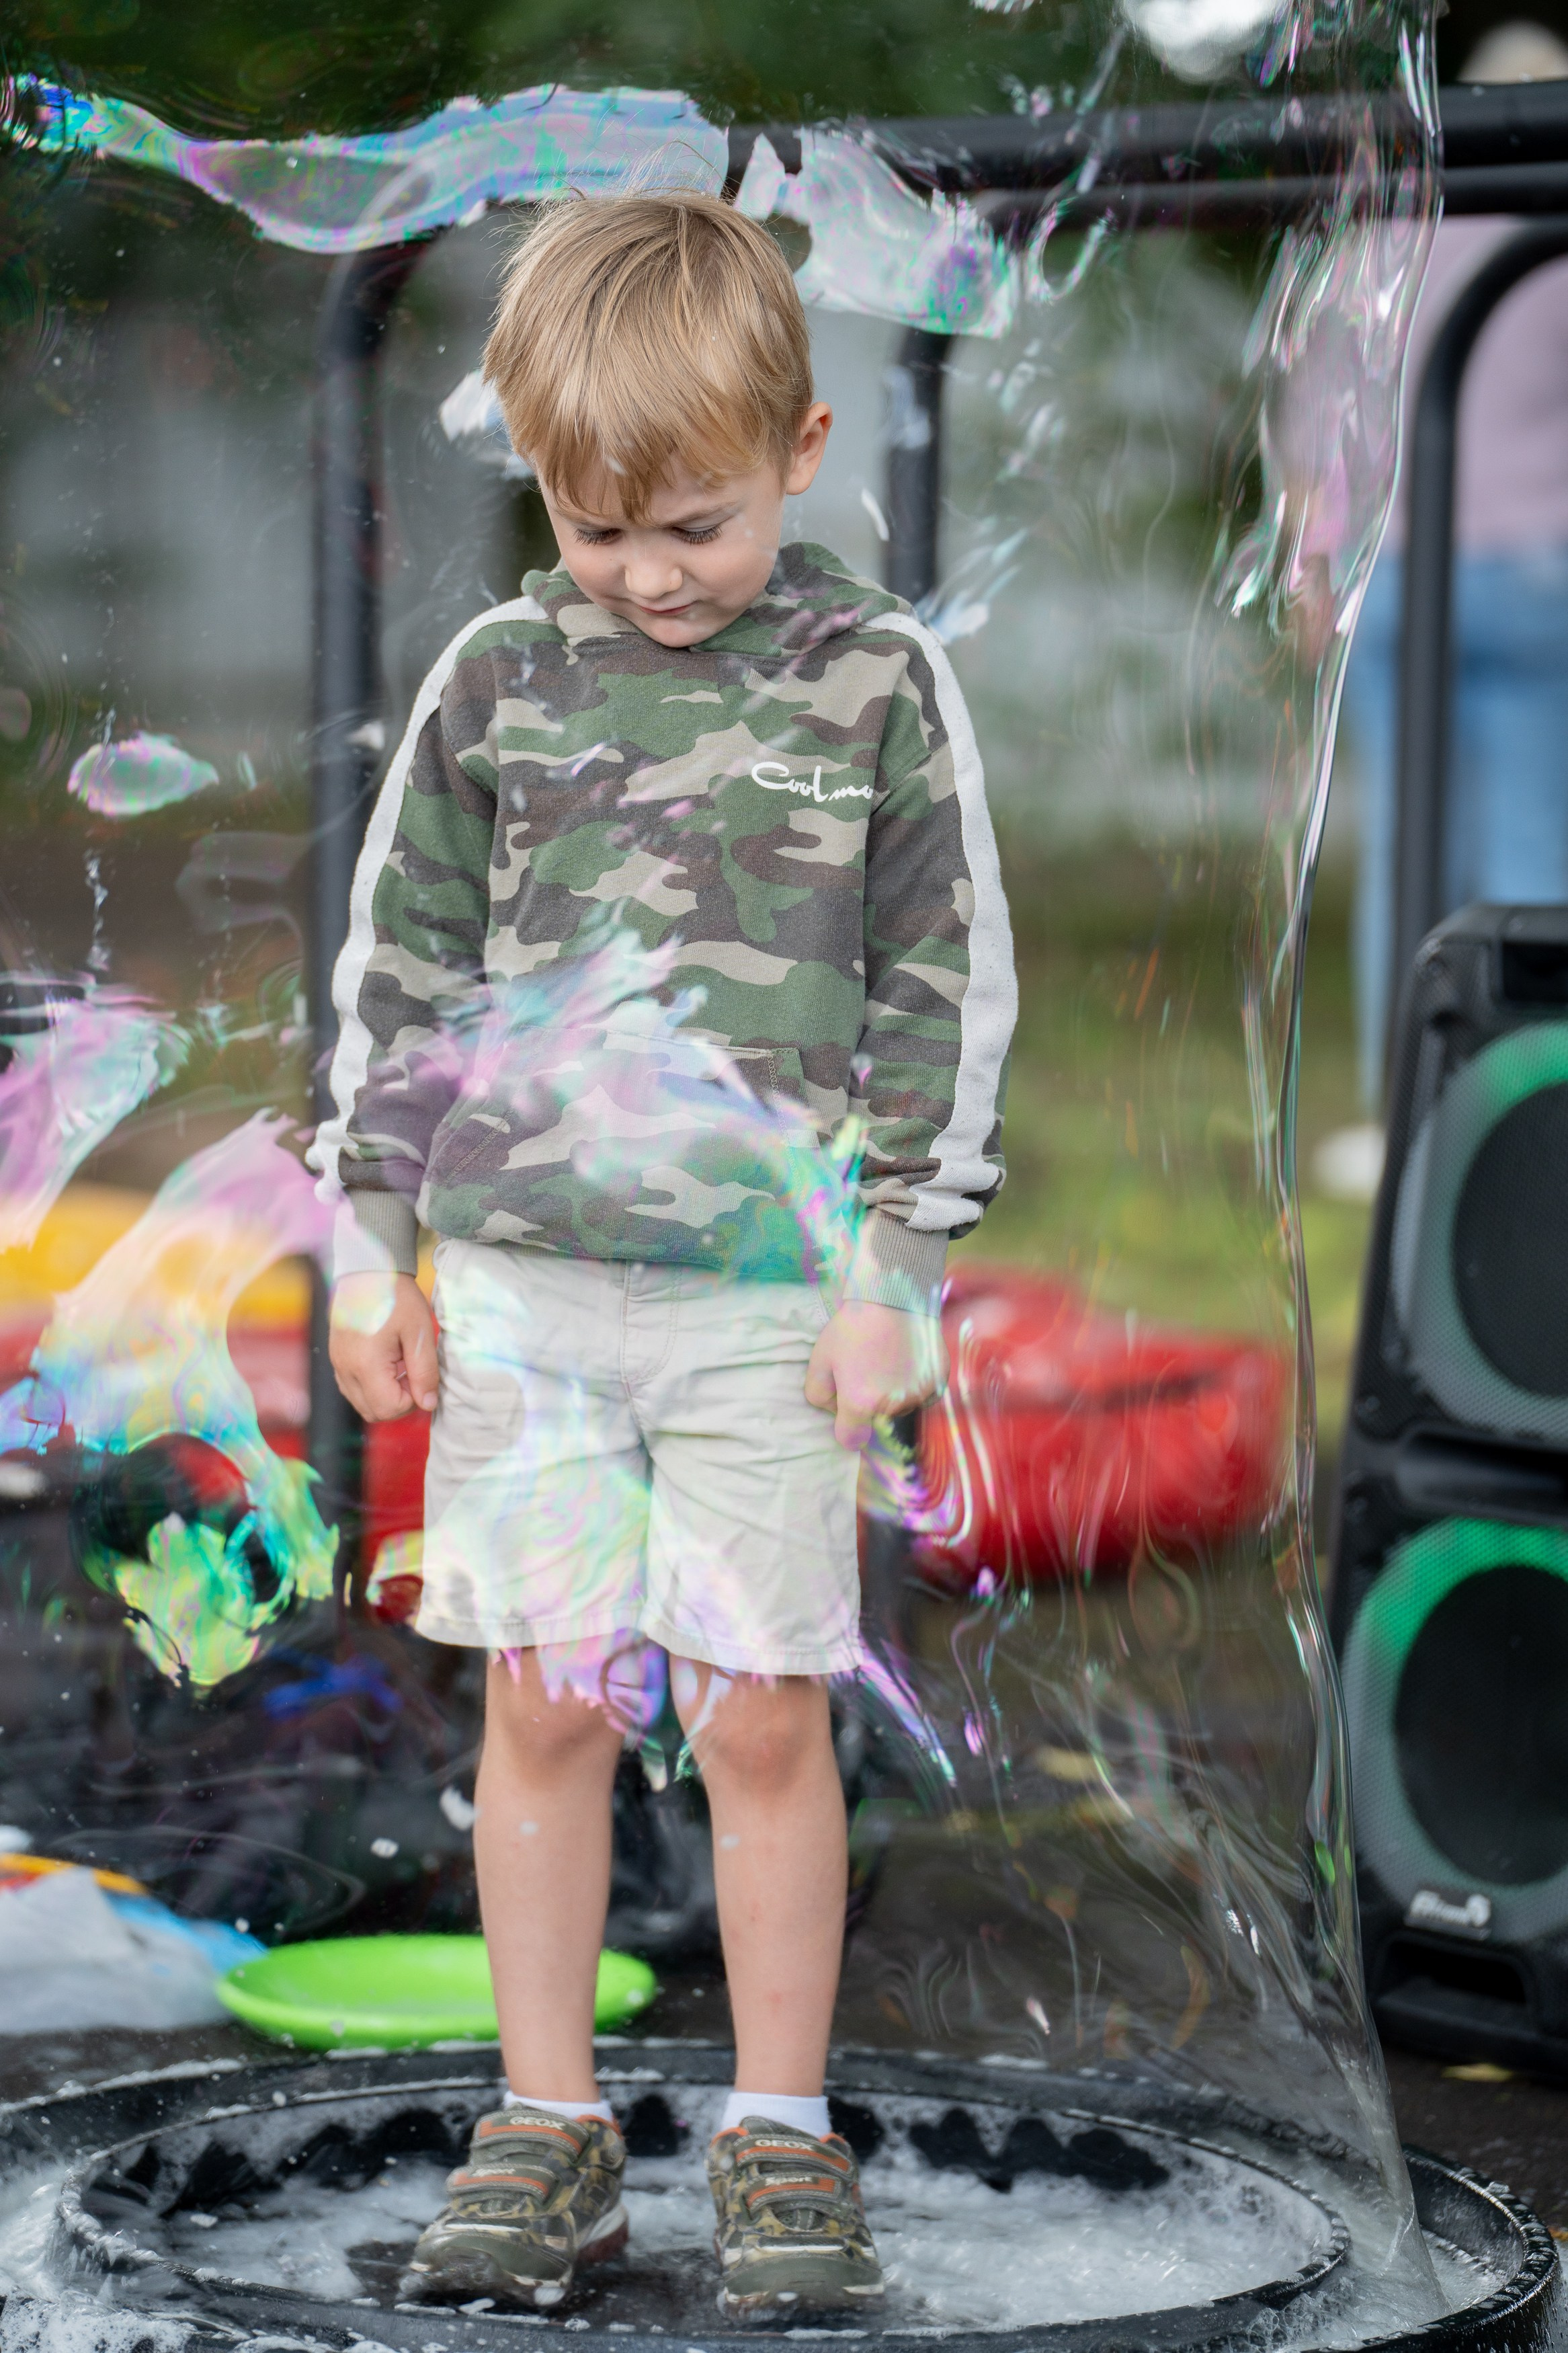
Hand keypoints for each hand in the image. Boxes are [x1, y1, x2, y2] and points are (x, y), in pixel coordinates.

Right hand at [329, 1272, 438, 1419]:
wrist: (368, 1269)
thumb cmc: (396, 1296)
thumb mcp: (419, 1333)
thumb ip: (425, 1372)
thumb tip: (428, 1403)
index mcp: (366, 1365)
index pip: (390, 1409)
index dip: (412, 1398)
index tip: (419, 1372)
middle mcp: (345, 1369)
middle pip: (374, 1412)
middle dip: (399, 1400)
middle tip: (411, 1370)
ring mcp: (337, 1364)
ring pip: (362, 1403)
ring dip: (385, 1394)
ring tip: (399, 1363)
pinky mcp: (336, 1358)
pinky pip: (353, 1388)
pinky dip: (371, 1386)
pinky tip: (385, 1361)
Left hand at [804, 1299, 945, 1450]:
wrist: (894, 1295)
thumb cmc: (852, 1326)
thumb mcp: (820, 1359)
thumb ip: (817, 1394)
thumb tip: (832, 1409)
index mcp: (860, 1404)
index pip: (850, 1439)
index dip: (846, 1426)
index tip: (847, 1408)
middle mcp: (892, 1407)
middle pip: (877, 1421)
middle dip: (870, 1404)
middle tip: (867, 1369)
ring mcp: (918, 1395)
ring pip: (901, 1407)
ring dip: (894, 1394)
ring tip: (888, 1359)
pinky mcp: (938, 1382)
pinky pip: (923, 1394)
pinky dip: (914, 1383)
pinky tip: (907, 1358)